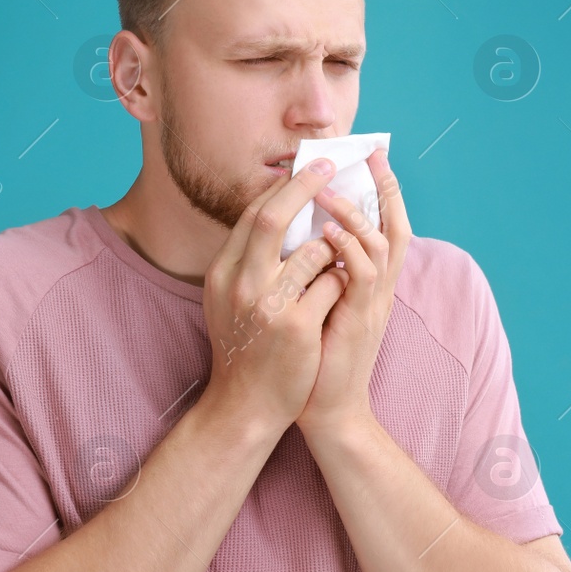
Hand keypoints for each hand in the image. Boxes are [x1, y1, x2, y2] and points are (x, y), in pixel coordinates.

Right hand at [201, 159, 346, 436]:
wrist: (245, 407)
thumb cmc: (245, 350)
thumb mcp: (229, 300)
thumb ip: (247, 262)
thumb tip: (274, 215)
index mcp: (223, 272)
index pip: (253, 215)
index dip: (282, 188)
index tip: (307, 168)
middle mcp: (240, 283)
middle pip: (273, 218)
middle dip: (305, 185)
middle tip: (330, 164)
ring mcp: (267, 305)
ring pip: (313, 250)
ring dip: (334, 243)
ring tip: (344, 247)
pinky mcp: (296, 327)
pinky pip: (332, 284)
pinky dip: (343, 279)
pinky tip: (347, 285)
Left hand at [296, 146, 409, 439]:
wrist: (327, 409)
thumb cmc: (318, 358)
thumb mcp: (323, 305)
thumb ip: (324, 273)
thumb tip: (306, 235)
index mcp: (371, 284)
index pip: (384, 227)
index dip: (382, 192)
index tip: (373, 158)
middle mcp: (380, 290)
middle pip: (396, 226)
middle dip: (385, 188)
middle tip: (372, 154)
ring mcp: (373, 304)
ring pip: (380, 245)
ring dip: (356, 213)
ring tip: (330, 189)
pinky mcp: (360, 320)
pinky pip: (362, 276)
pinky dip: (348, 249)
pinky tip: (328, 231)